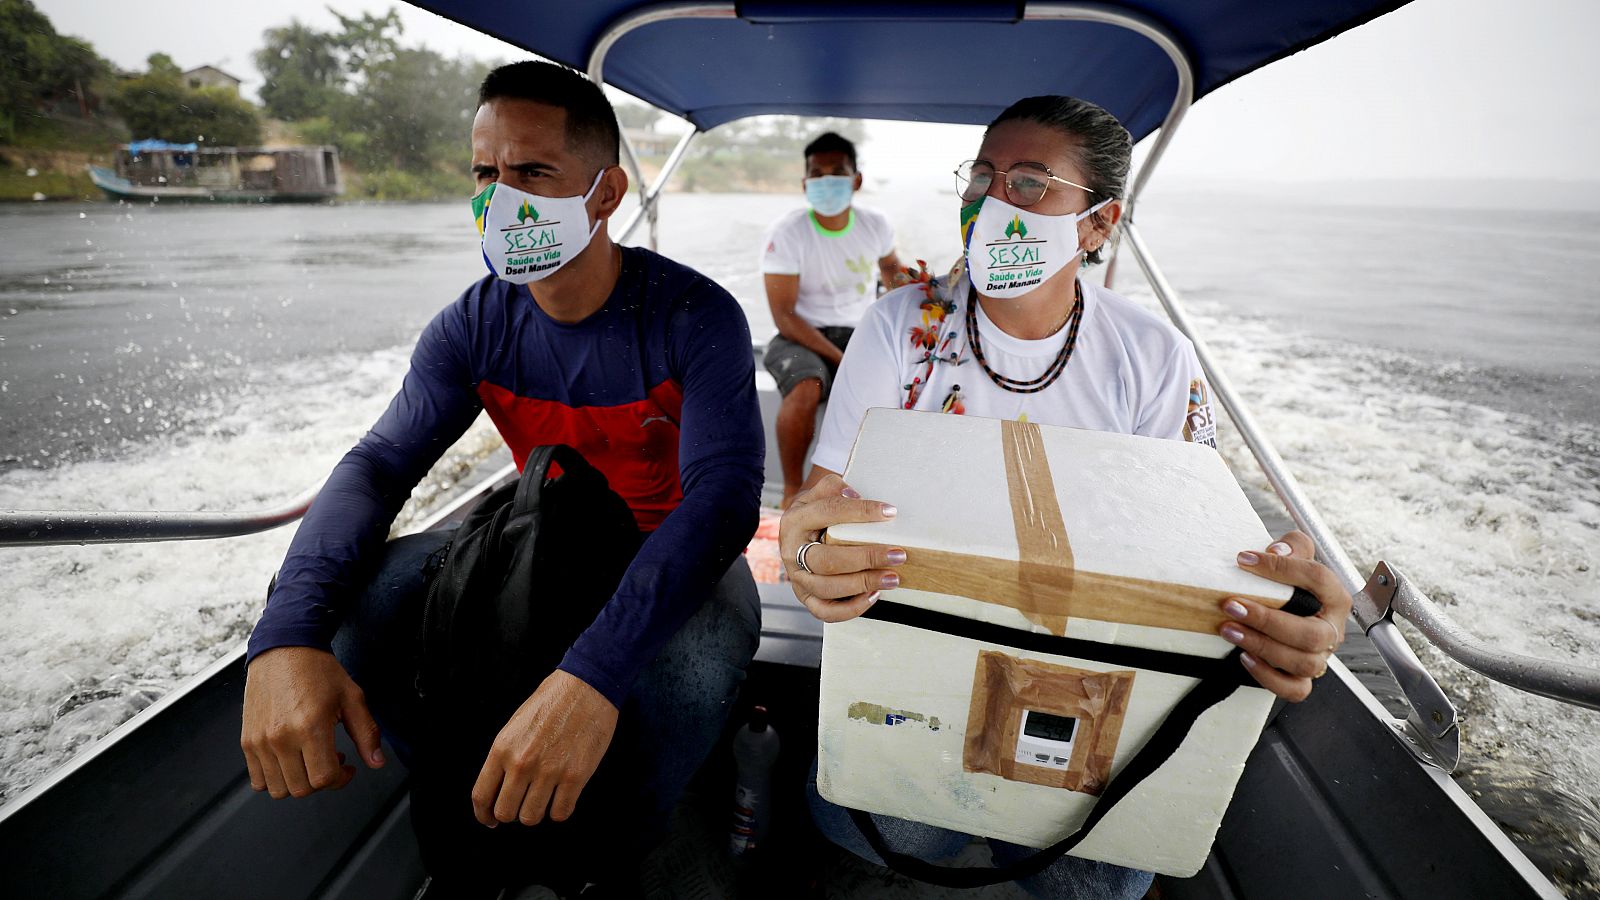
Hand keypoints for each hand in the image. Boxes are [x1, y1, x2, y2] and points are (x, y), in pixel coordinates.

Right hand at [241, 646, 384, 798]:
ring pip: (278, 789)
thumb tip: (376, 762)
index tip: (347, 768)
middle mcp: (281, 737)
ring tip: (309, 760)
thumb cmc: (317, 669)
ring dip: (298, 782)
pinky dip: (275, 778)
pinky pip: (257, 780)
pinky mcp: (247, 741)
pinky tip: (289, 760)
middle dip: (321, 781)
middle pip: (301, 788)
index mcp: (310, 726)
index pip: (323, 778)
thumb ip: (366, 732)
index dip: (341, 779)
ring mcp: (260, 741)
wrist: (283, 649)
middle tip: (330, 761)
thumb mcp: (352, 696)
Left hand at [471, 669, 617, 827]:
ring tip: (544, 799)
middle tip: (522, 805)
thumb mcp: (515, 726)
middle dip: (512, 814)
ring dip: (536, 812)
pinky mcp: (576, 776)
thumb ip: (505, 757)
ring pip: (531, 818)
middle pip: (506, 812)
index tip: (490, 820)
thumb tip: (500, 790)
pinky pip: (560, 813)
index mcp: (502, 748)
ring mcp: (549, 771)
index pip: (482, 796)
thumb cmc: (552, 702)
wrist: (587, 686)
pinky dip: (559, 810)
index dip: (484, 815)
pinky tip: (562, 797)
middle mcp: (522, 763)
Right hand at [780, 472, 904, 622]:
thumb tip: (854, 496)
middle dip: (866, 558)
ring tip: (892, 578)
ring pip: (827, 588)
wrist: (800, 531)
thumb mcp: (820, 492)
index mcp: (795, 521)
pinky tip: (873, 596)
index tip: (889, 512)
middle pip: (827, 560)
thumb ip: (835, 487)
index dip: (860, 512)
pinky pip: (825, 611)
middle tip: (897, 554)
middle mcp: (792, 551)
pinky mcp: (806, 596)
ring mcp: (797, 577)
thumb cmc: (816, 511)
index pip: (828, 513)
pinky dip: (850, 608)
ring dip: (863, 584)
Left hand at [1217, 531, 1352, 701]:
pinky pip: (1295, 689)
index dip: (1282, 570)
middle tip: (1232, 605)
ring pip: (1302, 662)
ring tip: (1229, 629)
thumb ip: (1291, 546)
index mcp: (1335, 597)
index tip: (1244, 560)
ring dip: (1261, 646)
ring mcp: (1320, 656)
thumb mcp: (1293, 555)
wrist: (1287, 607)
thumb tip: (1276, 552)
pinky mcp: (1304, 677)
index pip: (1318, 579)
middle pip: (1311, 634)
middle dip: (1267, 620)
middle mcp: (1332, 629)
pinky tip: (1245, 657)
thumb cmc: (1291, 583)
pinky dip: (1268, 677)